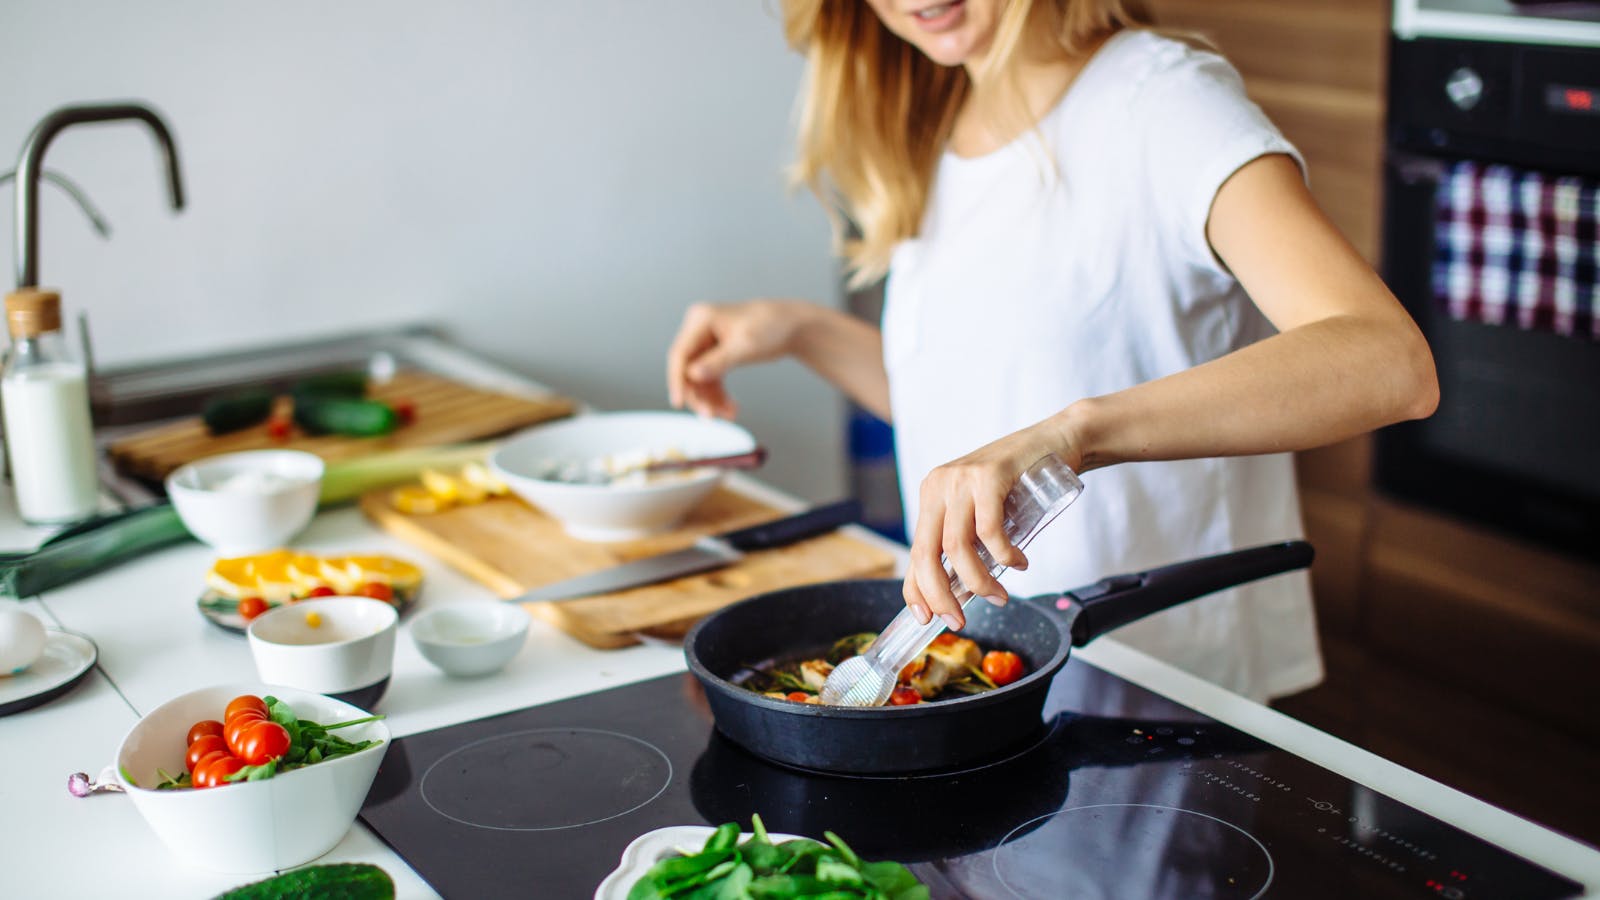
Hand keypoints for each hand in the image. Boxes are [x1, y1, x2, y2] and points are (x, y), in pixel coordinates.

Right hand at [666, 300, 810, 418]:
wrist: (792, 326)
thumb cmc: (772, 327)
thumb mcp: (745, 346)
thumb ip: (718, 362)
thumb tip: (692, 375)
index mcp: (701, 319)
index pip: (680, 353)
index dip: (677, 380)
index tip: (679, 402)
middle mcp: (699, 329)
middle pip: (687, 368)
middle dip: (699, 394)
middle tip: (710, 416)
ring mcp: (707, 342)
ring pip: (699, 378)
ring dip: (711, 399)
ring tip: (728, 414)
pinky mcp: (716, 353)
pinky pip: (711, 379)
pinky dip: (719, 395)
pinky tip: (730, 408)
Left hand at [903, 421, 1079, 630]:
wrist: (1056, 440)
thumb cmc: (1021, 482)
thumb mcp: (983, 511)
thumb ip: (968, 541)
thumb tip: (958, 591)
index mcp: (931, 495)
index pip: (914, 552)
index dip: (915, 590)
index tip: (926, 619)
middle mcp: (939, 485)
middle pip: (926, 553)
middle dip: (940, 595)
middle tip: (958, 621)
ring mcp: (961, 478)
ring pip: (956, 547)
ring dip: (978, 582)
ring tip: (1000, 595)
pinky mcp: (988, 475)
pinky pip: (988, 530)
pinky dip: (1003, 556)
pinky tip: (1018, 563)